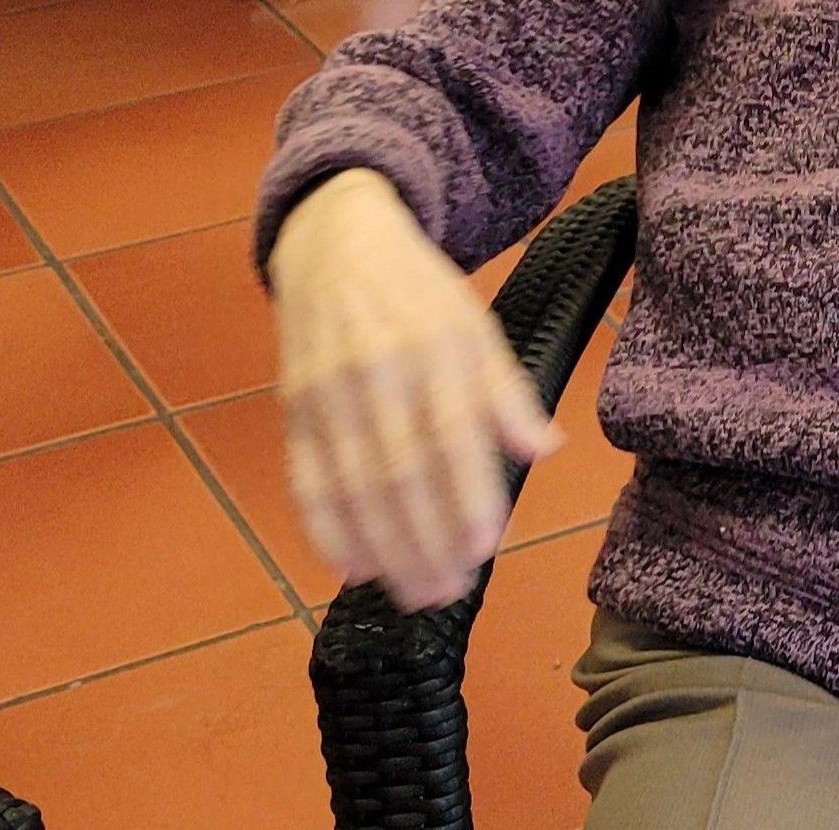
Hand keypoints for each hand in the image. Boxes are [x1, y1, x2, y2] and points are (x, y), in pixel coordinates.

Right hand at [269, 168, 562, 610]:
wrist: (335, 244)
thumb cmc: (420, 294)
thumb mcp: (477, 324)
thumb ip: (508, 392)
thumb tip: (546, 448)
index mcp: (435, 348)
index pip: (452, 435)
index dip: (467, 495)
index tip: (487, 547)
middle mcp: (377, 372)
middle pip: (400, 474)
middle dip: (425, 542)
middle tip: (451, 592)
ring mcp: (327, 392)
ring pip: (353, 487)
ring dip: (384, 549)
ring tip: (414, 593)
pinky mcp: (293, 407)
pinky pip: (306, 478)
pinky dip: (325, 528)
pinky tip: (352, 566)